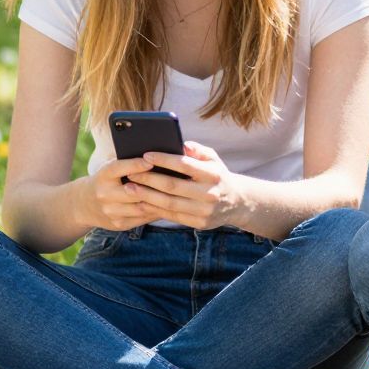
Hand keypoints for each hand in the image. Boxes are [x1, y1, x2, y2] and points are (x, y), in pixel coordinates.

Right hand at [77, 157, 166, 231]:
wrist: (84, 204)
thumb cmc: (107, 180)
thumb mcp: (110, 169)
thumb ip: (127, 163)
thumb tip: (155, 157)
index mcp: (103, 176)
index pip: (119, 168)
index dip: (135, 165)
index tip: (152, 161)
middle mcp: (104, 194)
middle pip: (133, 191)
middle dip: (154, 186)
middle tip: (174, 181)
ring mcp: (111, 211)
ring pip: (141, 207)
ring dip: (160, 202)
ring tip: (177, 195)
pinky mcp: (119, 224)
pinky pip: (143, 218)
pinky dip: (157, 212)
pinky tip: (170, 207)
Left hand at [125, 142, 241, 229]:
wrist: (237, 202)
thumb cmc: (218, 176)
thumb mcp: (214, 160)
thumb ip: (198, 150)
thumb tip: (181, 144)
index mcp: (213, 174)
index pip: (185, 165)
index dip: (163, 159)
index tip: (145, 155)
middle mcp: (210, 193)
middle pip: (173, 186)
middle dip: (149, 179)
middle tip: (131, 174)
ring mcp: (205, 210)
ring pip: (169, 203)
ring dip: (146, 195)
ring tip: (130, 188)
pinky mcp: (200, 223)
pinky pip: (172, 216)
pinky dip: (154, 209)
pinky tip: (141, 202)